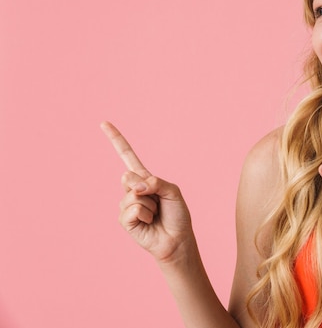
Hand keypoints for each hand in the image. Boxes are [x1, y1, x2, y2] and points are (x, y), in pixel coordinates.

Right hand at [101, 121, 192, 262]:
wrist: (177, 239)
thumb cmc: (177, 215)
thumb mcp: (173, 191)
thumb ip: (156, 183)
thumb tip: (135, 186)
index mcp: (144, 178)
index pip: (127, 156)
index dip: (116, 140)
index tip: (104, 123)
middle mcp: (133, 189)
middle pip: (129, 176)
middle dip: (147, 187)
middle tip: (158, 202)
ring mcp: (127, 204)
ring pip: (133, 195)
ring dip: (150, 205)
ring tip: (156, 214)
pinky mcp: (125, 220)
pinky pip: (133, 209)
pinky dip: (146, 215)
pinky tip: (149, 223)